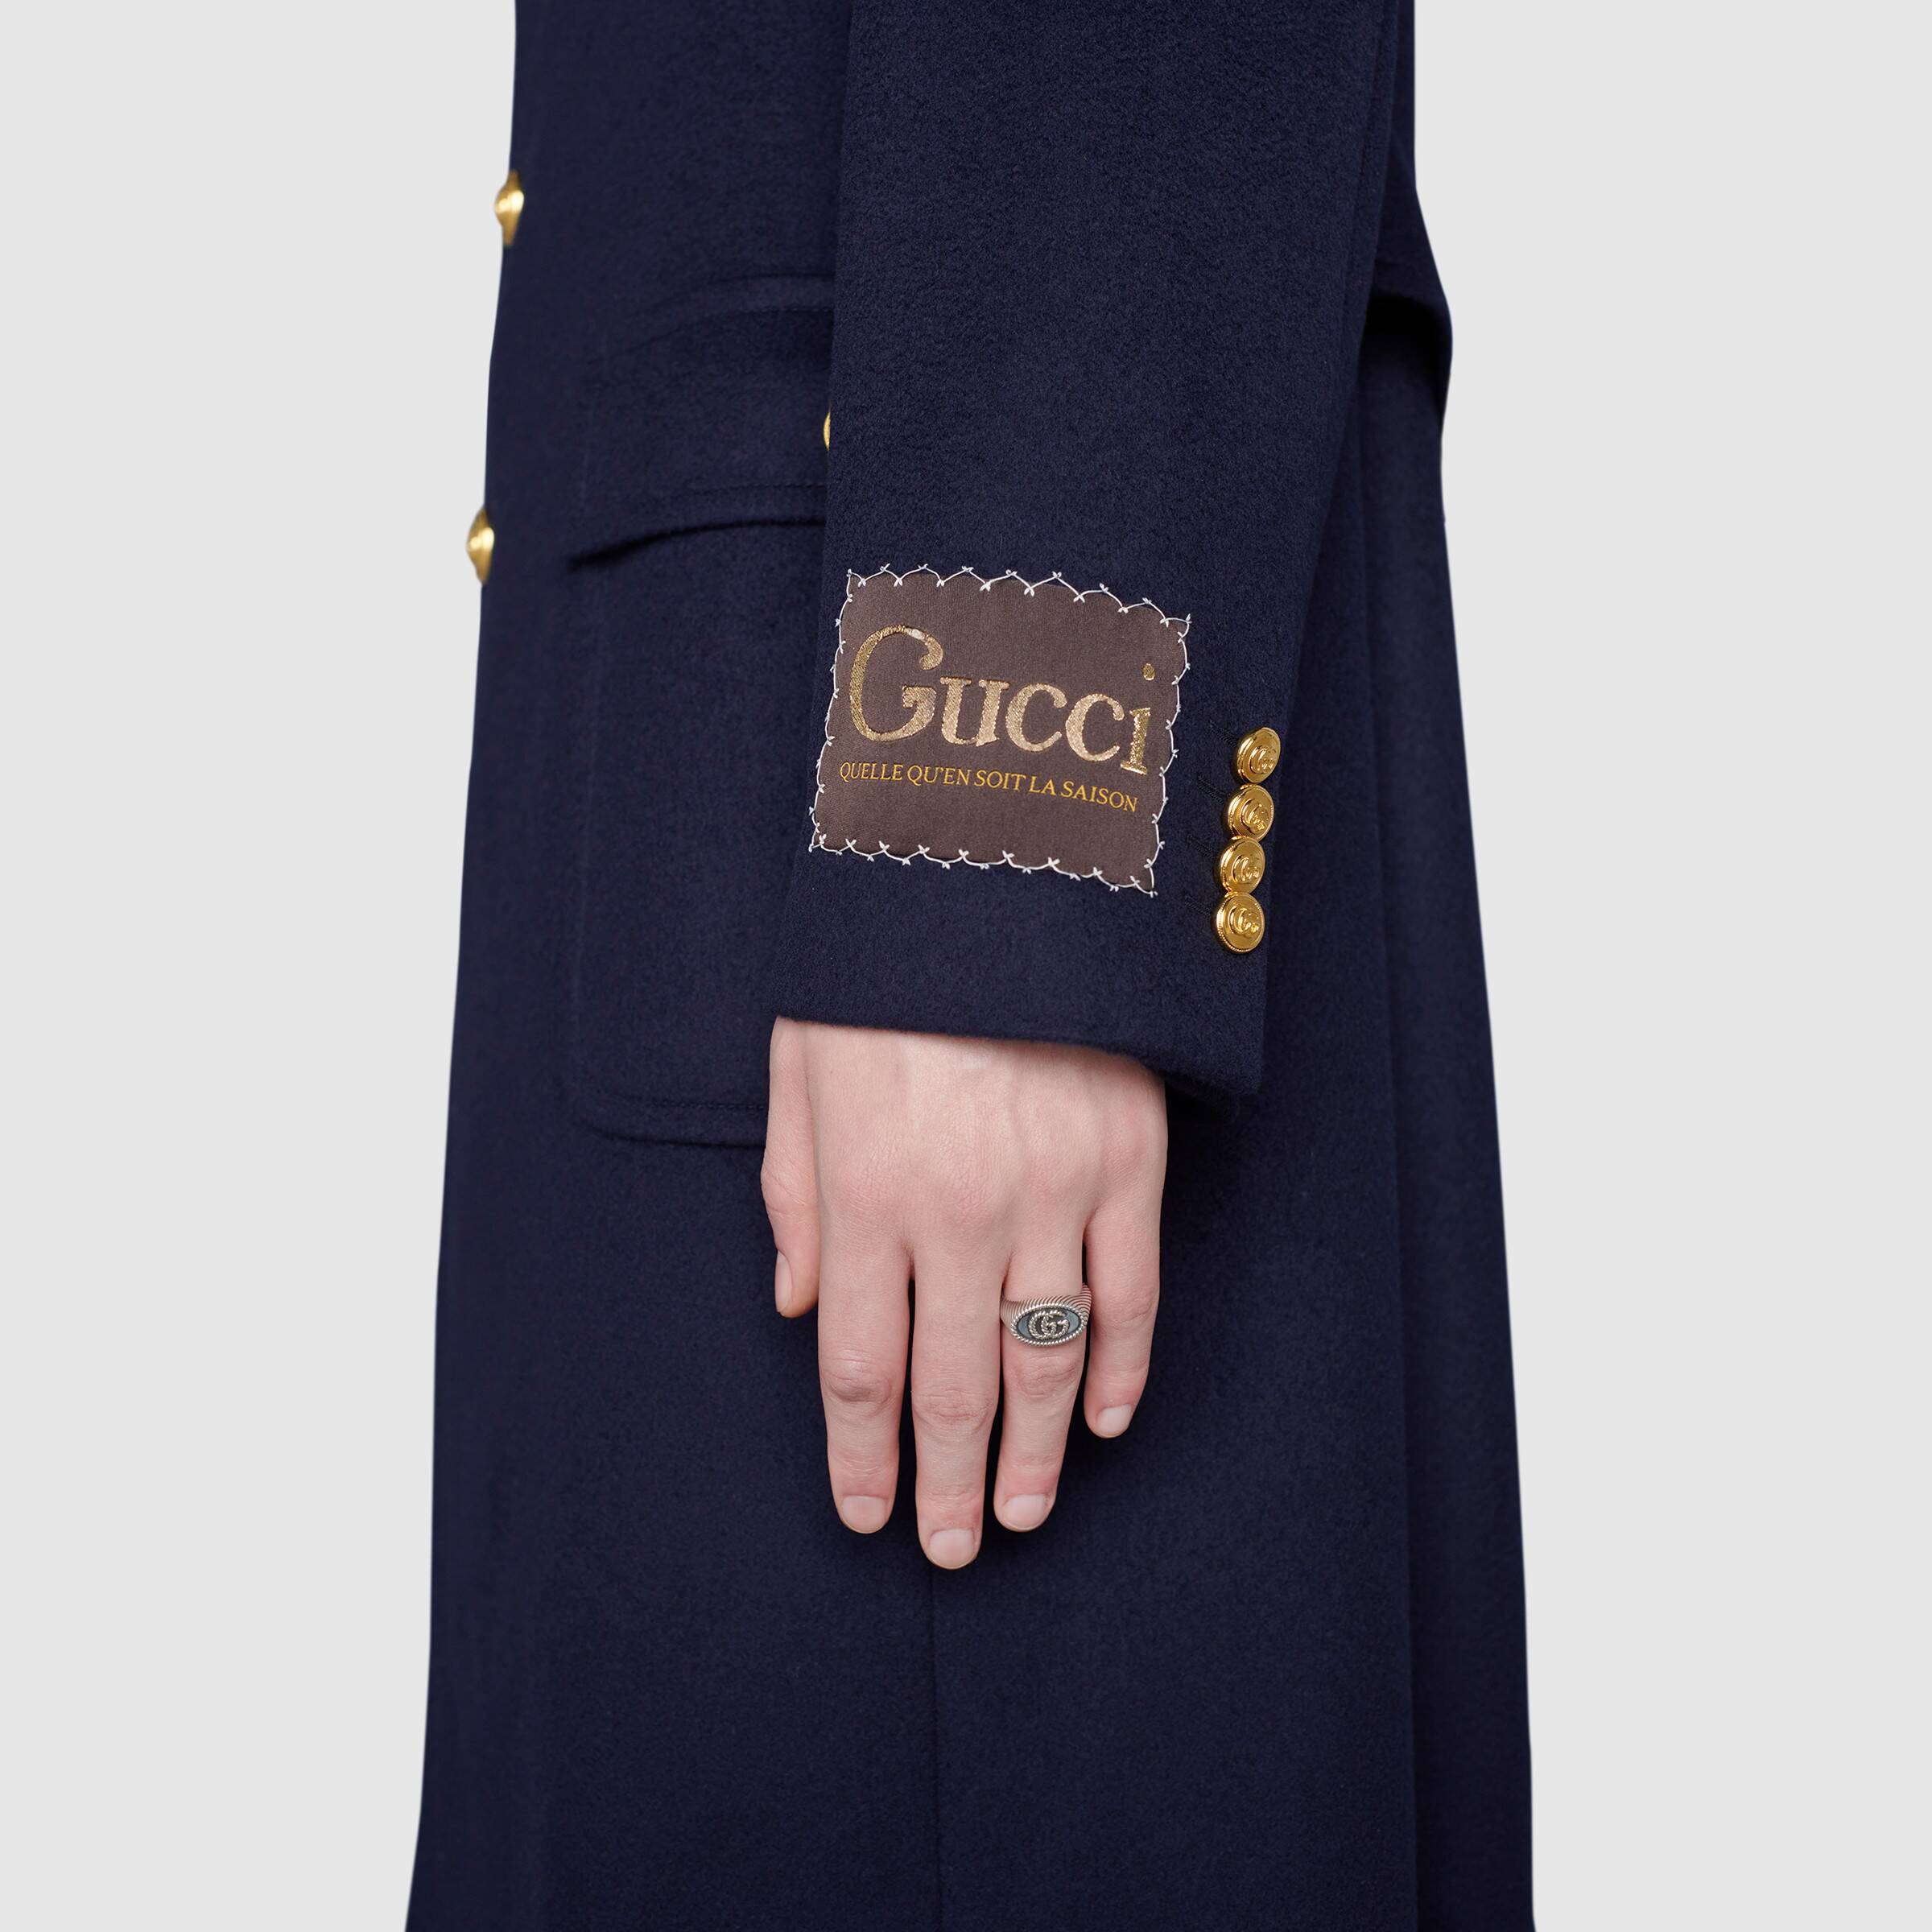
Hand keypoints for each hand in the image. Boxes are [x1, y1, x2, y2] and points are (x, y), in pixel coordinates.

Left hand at [761, 1018, 1166, 1566]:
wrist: (997, 861)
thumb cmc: (881, 966)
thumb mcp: (798, 1065)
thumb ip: (793, 1195)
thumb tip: (800, 1309)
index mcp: (865, 1192)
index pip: (860, 1367)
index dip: (860, 1457)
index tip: (865, 1514)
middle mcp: (958, 1211)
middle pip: (951, 1387)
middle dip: (946, 1481)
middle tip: (952, 1546)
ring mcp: (1054, 1191)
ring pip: (1046, 1358)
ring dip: (1037, 1451)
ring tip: (1026, 1511)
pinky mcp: (1130, 1162)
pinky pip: (1133, 1293)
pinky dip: (1123, 1366)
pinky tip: (1108, 1419)